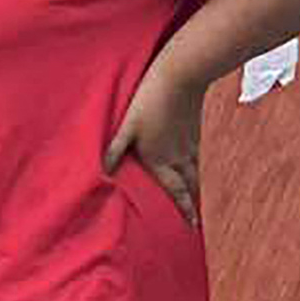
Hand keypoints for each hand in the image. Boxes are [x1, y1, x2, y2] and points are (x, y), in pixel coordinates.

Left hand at [104, 64, 204, 222]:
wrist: (181, 75)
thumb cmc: (149, 101)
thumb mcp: (126, 126)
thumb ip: (115, 150)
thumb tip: (102, 173)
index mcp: (161, 159)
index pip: (176, 191)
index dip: (185, 209)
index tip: (193, 225)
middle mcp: (180, 155)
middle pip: (190, 185)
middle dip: (194, 203)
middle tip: (197, 219)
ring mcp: (190, 141)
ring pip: (195, 170)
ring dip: (196, 186)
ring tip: (196, 195)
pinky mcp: (193, 128)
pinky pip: (197, 155)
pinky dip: (196, 165)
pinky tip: (193, 162)